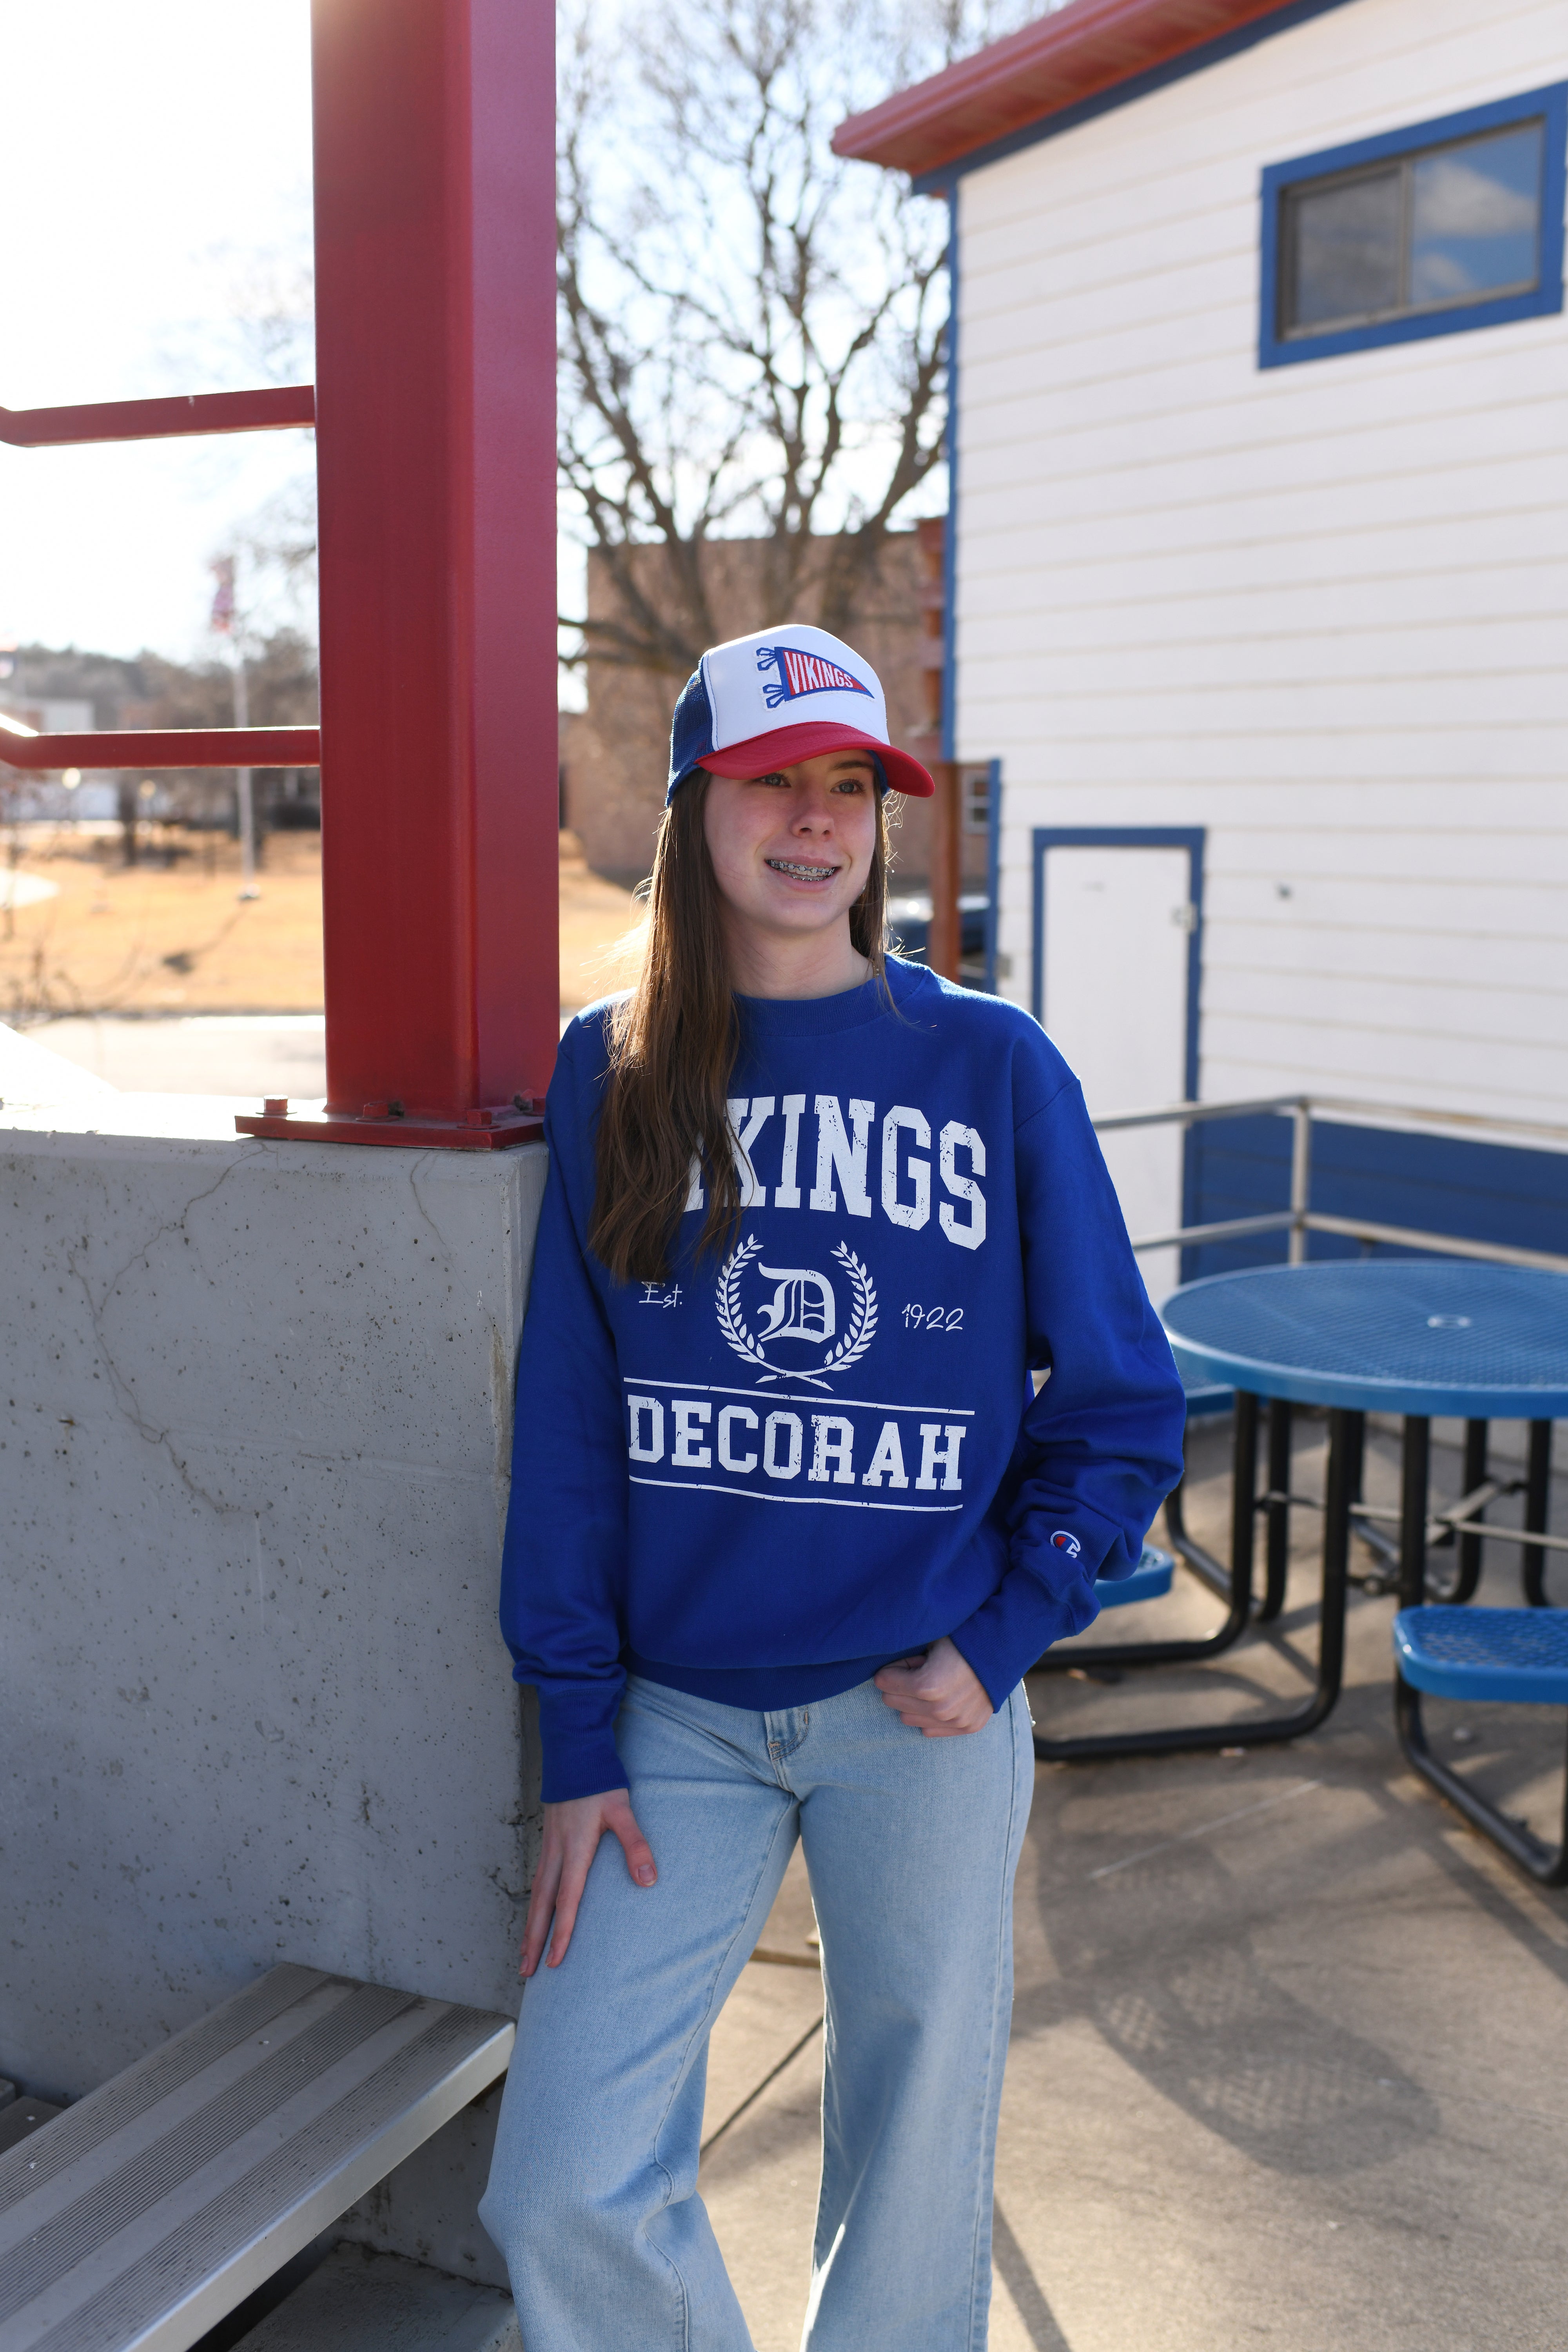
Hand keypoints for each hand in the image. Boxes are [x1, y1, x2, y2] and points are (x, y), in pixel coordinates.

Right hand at [520, 1786, 655, 1976]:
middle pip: (541, 1905)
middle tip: (527, 1973)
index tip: (554, 1961)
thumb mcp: (623, 1810)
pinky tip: (533, 1917)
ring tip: (523, 1956)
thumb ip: (635, 1844)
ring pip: (535, 1896)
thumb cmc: (599, 1783)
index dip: (561, 1932)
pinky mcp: (547, 1842)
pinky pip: (536, 1882)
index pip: (567, 1899)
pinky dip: (532, 1906)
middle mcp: (556, 1853)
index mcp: (574, 1849)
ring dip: (529, 1927)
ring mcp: (548, 1848)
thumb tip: (648, 1881)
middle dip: (534, 1940)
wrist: (574, 1754)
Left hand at [874, 1636, 992, 1735]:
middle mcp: (940, 1709)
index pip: (884, 1682)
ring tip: (930, 1683)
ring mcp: (955, 1721)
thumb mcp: (930, 1639)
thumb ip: (904, 1654)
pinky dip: (928, 1715)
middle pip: (893, 1701)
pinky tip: (940, 1697)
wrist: (1004, 1648)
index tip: (904, 1660)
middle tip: (916, 1669)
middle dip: (898, 1685)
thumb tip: (882, 1669)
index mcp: (927, 1686)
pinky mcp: (967, 1727)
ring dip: (911, 1701)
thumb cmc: (962, 1638)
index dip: (891, 1667)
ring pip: (908, 1718)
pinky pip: (929, 1730)